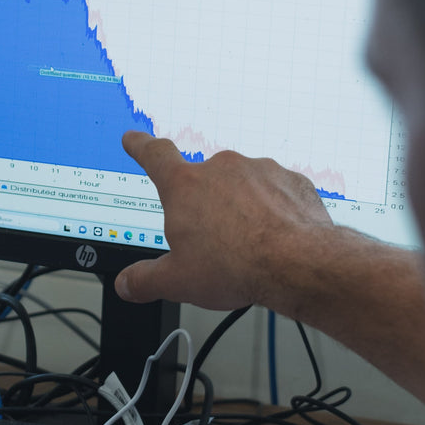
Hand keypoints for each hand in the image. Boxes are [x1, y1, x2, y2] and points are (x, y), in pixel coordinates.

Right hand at [115, 130, 335, 309]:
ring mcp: (258, 170)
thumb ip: (145, 280)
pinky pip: (274, 192)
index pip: (154, 155)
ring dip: (241, 208)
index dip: (141, 146)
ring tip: (248, 243)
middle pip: (203, 181)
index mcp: (185, 186)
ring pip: (242, 187)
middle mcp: (221, 168)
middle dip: (205, 206)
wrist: (297, 264)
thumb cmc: (237, 265)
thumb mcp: (177, 281)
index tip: (134, 140)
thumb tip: (127, 284)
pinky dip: (272, 210)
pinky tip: (274, 237)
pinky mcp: (290, 180)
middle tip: (214, 240)